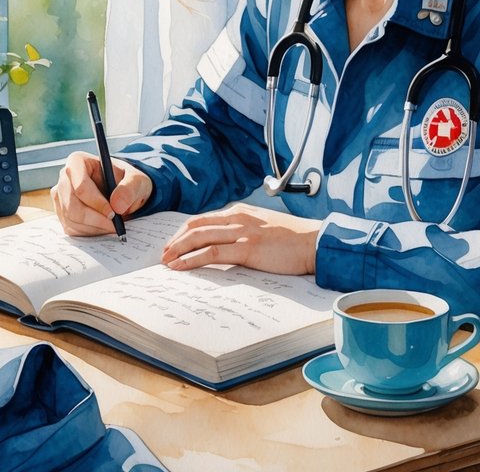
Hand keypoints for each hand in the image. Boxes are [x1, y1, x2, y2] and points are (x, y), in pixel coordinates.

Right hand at [51, 151, 152, 236]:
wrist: (121, 191)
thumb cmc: (127, 181)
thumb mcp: (137, 181)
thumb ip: (130, 189)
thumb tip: (117, 205)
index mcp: (78, 161)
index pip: (81, 186)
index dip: (96, 203)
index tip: (113, 213)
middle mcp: (65, 177)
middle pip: (73, 206)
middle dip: (96, 220)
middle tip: (115, 226)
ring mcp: (60, 195)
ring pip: (71, 219)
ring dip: (94, 227)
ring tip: (111, 225)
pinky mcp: (61, 211)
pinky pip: (71, 228)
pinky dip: (89, 232)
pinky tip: (102, 226)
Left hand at [161, 203, 319, 275]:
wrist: (316, 242)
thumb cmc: (294, 239)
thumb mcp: (264, 228)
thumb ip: (244, 231)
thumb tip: (227, 244)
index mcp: (241, 212)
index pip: (204, 219)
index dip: (184, 231)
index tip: (173, 243)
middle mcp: (238, 217)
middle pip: (196, 226)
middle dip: (175, 240)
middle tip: (163, 254)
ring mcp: (242, 231)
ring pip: (199, 237)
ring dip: (178, 249)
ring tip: (166, 261)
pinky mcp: (248, 248)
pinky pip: (212, 252)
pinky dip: (192, 259)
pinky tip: (181, 266)